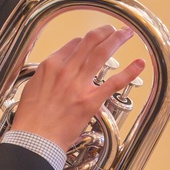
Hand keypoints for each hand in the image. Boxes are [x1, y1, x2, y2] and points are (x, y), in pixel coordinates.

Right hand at [11, 23, 144, 150]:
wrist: (34, 139)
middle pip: (90, 41)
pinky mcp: (90, 100)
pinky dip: (129, 72)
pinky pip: (114, 82)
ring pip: (103, 53)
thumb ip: (45, 77)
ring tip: (126, 34)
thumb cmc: (30, 120)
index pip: (73, 45)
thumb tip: (54, 74)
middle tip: (114, 30)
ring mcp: (79, 84)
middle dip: (105, 32)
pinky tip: (139, 64)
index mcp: (50, 66)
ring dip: (117, 40)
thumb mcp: (31, 89)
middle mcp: (66, 71)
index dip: (85, 41)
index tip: (91, 43)